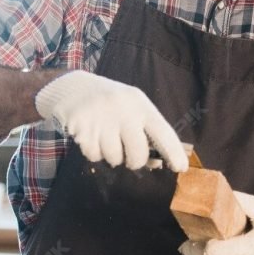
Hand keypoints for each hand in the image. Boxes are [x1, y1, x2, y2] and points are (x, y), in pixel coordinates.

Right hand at [34, 71, 188, 170]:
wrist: (72, 87)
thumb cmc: (109, 102)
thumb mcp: (131, 106)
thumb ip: (144, 130)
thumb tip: (157, 162)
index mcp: (140, 104)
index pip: (163, 132)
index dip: (173, 152)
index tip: (181, 167)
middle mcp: (123, 111)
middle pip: (138, 154)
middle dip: (134, 161)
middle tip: (129, 157)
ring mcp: (102, 119)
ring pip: (114, 158)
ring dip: (111, 156)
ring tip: (105, 139)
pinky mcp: (83, 128)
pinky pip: (94, 156)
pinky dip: (93, 152)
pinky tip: (91, 137)